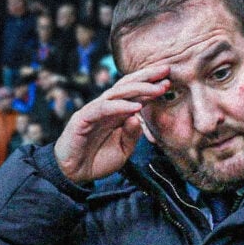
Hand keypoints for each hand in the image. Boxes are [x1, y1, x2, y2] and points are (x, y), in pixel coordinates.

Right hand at [53, 65, 169, 183]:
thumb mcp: (123, 150)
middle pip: (127, 86)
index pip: (135, 94)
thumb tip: (138, 117)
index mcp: (117, 113)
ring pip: (117, 93)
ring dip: (139, 89)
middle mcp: (106, 108)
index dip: (152, 86)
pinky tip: (135, 107)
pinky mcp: (82, 119)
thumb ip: (132, 134)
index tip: (169, 81)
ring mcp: (94, 111)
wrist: (74, 173)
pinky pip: (103, 108)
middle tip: (166, 71)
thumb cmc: (98, 160)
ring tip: (157, 88)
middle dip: (147, 77)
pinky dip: (120, 106)